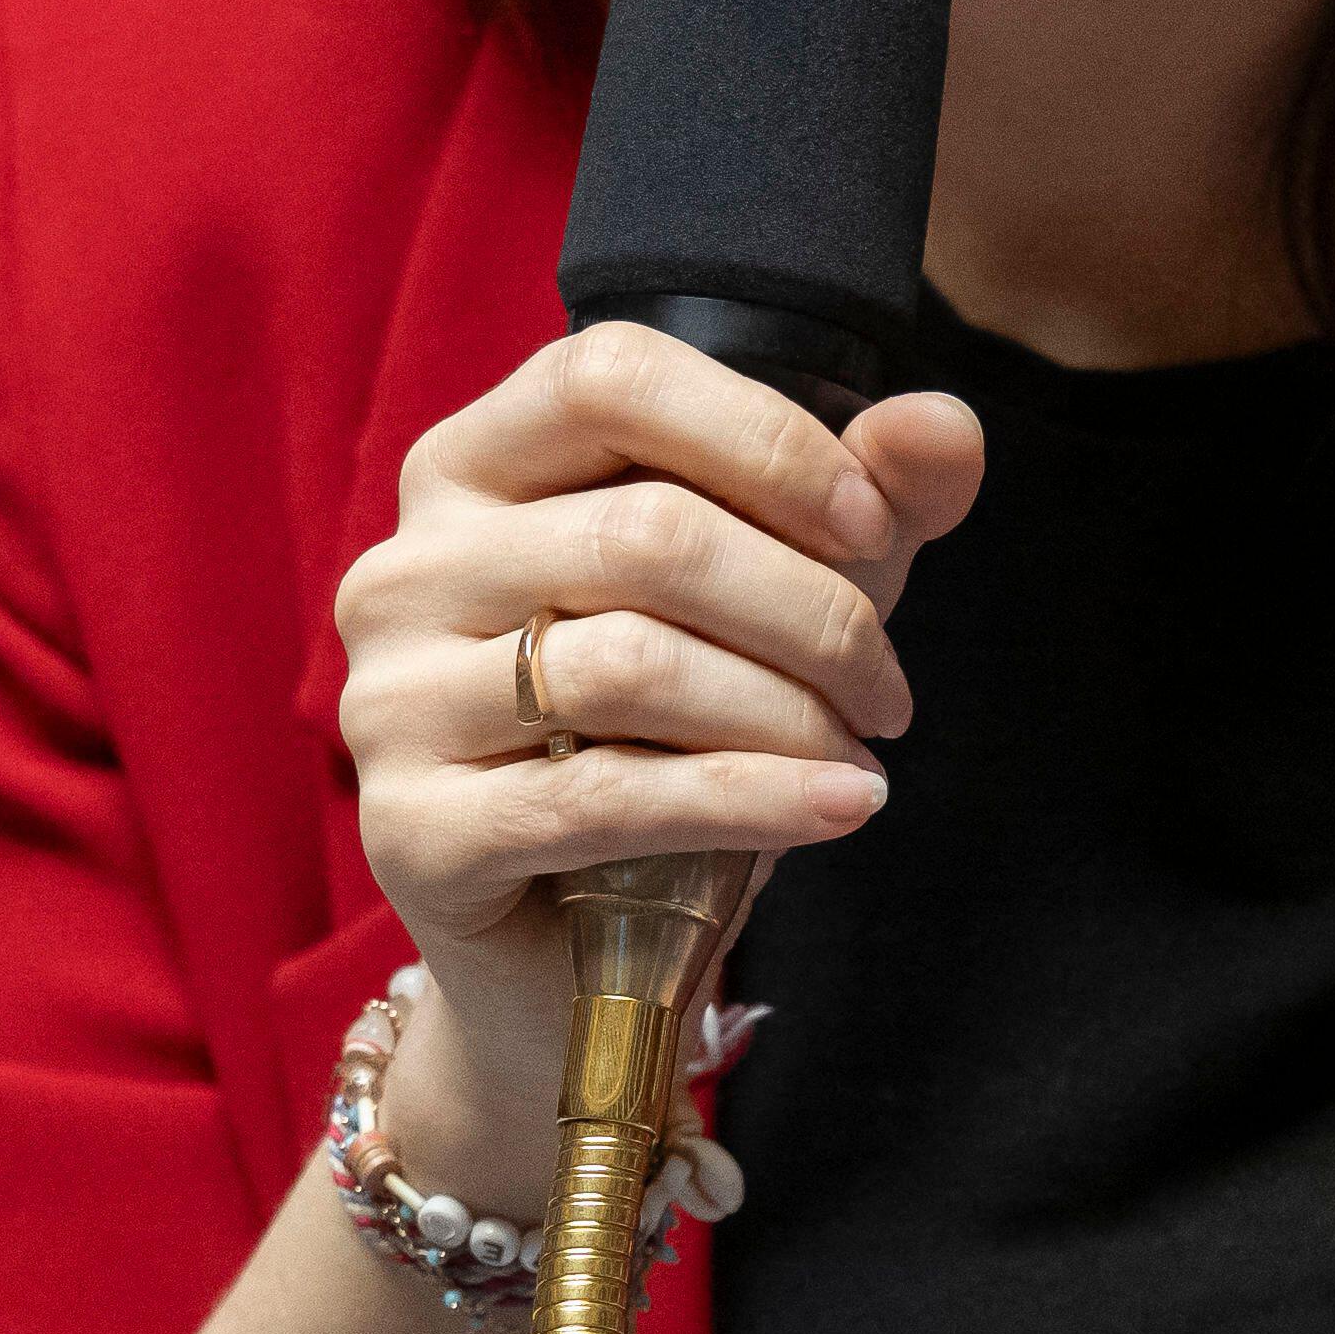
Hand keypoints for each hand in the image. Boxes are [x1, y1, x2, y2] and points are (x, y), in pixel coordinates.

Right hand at [329, 325, 987, 1193]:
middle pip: (645, 532)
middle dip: (813, 611)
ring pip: (630, 664)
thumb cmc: (663, 744)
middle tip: (889, 692)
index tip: (870, 528)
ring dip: (790, 711)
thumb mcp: (772, 605)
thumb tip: (946, 425)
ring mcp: (388, 703)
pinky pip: (606, 798)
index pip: (608, 375)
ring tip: (862, 753)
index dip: (762, 439)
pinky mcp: (412, 833)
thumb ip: (860, 502)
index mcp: (468, 469)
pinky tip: (845, 805)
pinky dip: (754, 799)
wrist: (568, 958)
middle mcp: (404, 569)